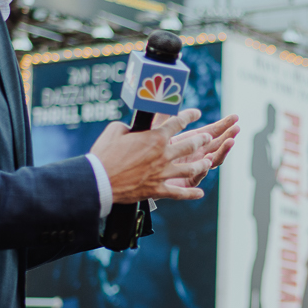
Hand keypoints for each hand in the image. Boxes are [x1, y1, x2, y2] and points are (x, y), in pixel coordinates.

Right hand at [90, 110, 240, 202]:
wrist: (99, 180)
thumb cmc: (105, 154)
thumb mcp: (116, 130)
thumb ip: (129, 126)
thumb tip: (132, 128)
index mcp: (155, 137)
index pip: (178, 122)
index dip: (190, 115)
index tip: (197, 113)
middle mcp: (163, 154)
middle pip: (190, 145)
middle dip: (202, 140)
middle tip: (208, 137)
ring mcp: (163, 173)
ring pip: (190, 168)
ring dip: (201, 164)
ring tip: (208, 162)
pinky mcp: (158, 189)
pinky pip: (179, 193)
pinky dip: (191, 194)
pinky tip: (200, 194)